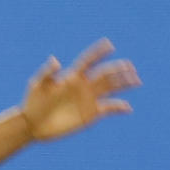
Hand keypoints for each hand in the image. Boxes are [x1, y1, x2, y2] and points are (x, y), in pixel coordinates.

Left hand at [18, 40, 138, 141]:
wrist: (34, 125)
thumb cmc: (32, 103)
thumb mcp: (36, 86)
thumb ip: (46, 73)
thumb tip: (56, 60)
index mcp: (70, 77)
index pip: (88, 61)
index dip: (98, 52)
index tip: (109, 44)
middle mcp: (82, 86)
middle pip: (104, 74)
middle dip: (117, 69)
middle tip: (129, 66)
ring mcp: (88, 99)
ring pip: (110, 88)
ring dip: (123, 84)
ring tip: (136, 80)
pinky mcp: (91, 114)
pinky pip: (109, 108)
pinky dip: (119, 107)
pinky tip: (127, 107)